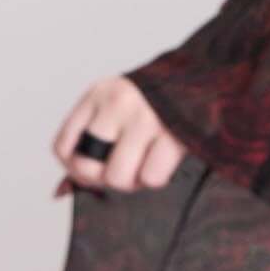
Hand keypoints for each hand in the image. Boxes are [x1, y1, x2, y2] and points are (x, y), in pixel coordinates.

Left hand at [51, 75, 188, 199]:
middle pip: (87, 166)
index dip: (73, 170)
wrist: (206, 79)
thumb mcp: (119, 105)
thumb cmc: (158, 101)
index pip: (63, 146)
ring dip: (132, 181)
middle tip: (122, 172)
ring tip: (143, 167)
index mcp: (98, 94)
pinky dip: (156, 178)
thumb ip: (93, 137)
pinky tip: (162, 162)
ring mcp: (146, 119)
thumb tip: (63, 190)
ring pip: (118, 177)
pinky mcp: (174, 135)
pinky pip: (151, 177)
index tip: (90, 174)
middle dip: (104, 179)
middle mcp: (117, 103)